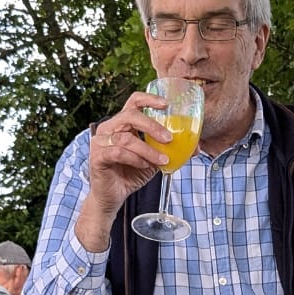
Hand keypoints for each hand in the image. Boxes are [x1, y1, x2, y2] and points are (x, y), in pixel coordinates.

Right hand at [85, 91, 175, 216]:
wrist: (113, 196)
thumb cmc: (131, 173)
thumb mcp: (154, 159)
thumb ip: (168, 150)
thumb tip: (196, 148)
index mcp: (123, 123)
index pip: (134, 101)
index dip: (149, 99)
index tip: (166, 104)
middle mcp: (109, 128)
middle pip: (130, 116)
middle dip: (152, 126)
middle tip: (169, 139)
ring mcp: (101, 142)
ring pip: (126, 138)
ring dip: (148, 150)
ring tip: (162, 160)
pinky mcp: (97, 157)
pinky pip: (117, 153)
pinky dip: (135, 159)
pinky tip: (144, 165)